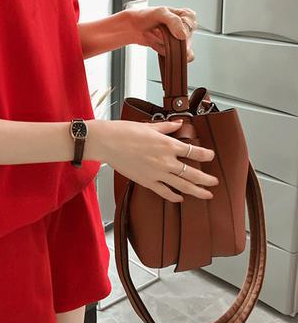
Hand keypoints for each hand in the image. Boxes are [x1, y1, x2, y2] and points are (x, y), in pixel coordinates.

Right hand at [92, 118, 217, 202]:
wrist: (107, 142)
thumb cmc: (124, 132)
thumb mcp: (149, 126)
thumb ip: (166, 127)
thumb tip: (178, 124)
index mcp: (168, 144)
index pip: (194, 152)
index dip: (206, 155)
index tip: (210, 156)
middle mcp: (166, 161)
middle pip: (193, 173)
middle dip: (207, 179)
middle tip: (214, 182)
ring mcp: (157, 173)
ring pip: (183, 186)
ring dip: (198, 191)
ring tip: (207, 195)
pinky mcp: (147, 181)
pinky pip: (165, 192)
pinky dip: (175, 196)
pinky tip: (180, 198)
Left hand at [127, 6, 197, 61]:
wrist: (134, 27)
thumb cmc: (147, 16)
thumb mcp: (160, 13)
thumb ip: (174, 21)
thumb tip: (183, 35)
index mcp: (188, 16)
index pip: (190, 28)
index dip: (175, 30)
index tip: (164, 26)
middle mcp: (187, 28)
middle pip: (185, 42)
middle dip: (167, 39)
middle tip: (156, 30)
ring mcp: (181, 40)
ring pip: (179, 51)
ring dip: (163, 45)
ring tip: (155, 35)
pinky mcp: (175, 50)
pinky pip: (175, 57)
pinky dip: (163, 51)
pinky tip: (156, 44)